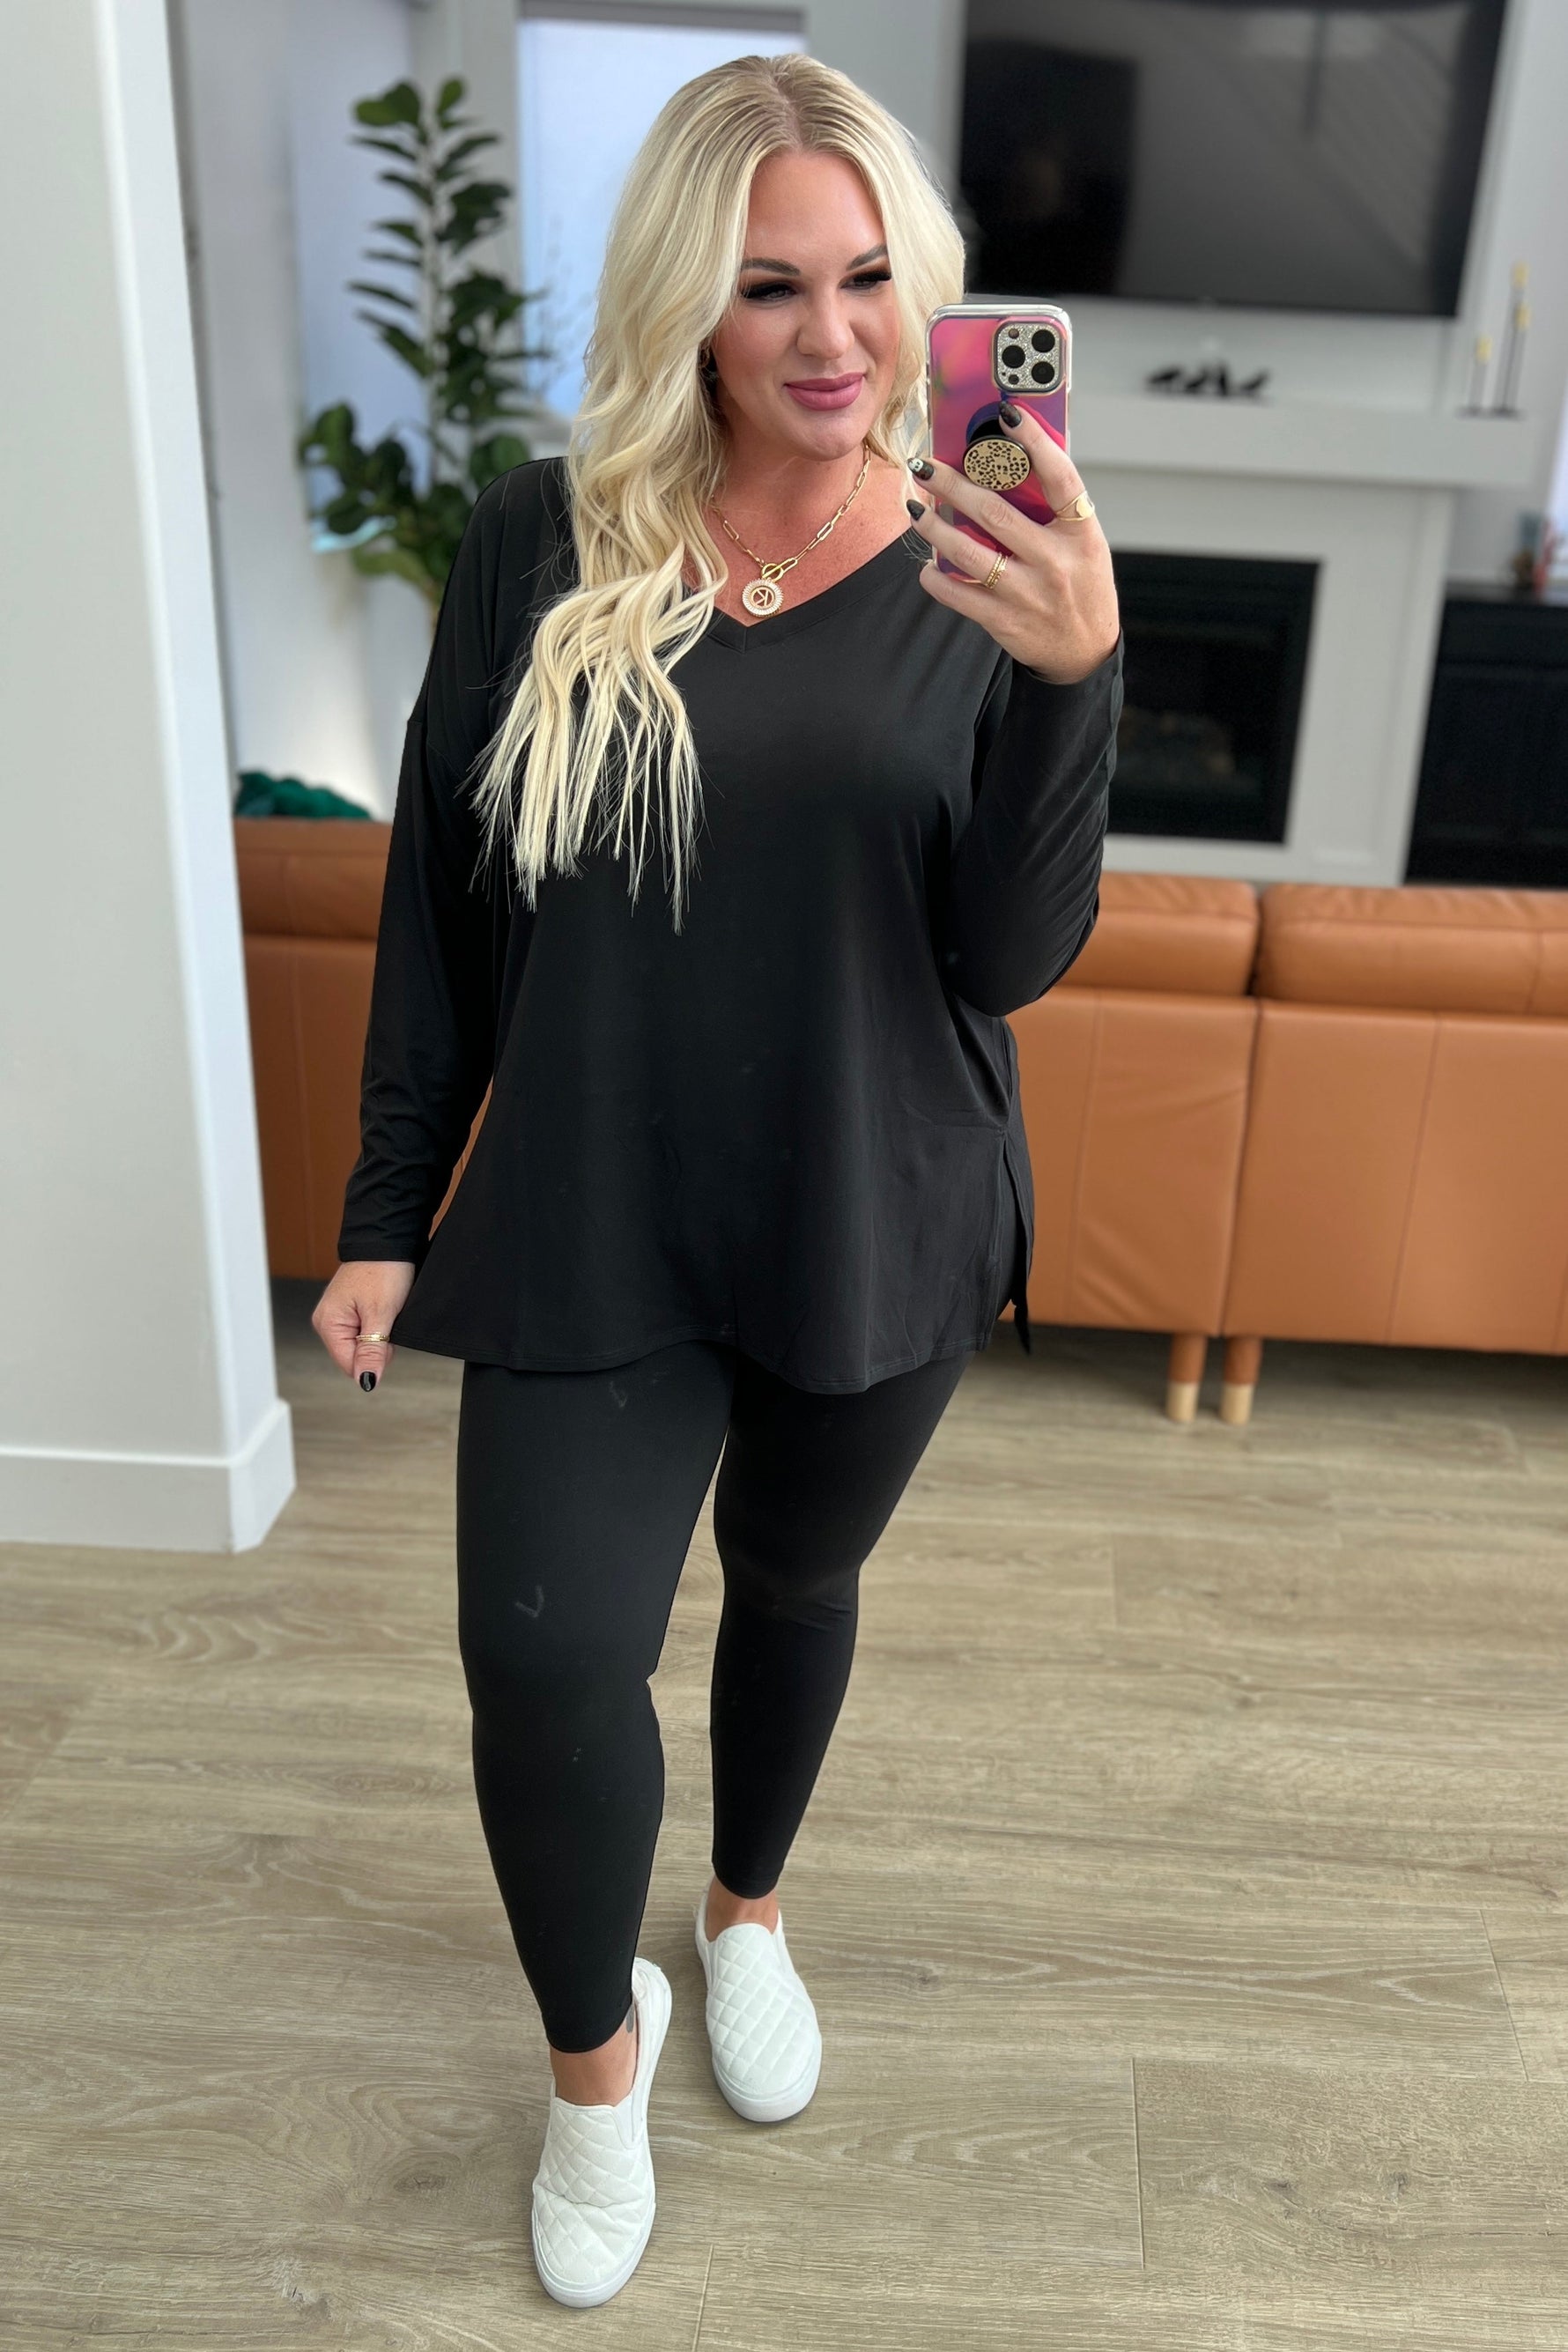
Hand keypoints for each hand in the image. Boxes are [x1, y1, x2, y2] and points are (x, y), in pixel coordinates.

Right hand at [312, 1260, 415, 1391]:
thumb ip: (372, 1351)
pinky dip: (377, 1325)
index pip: (350, 1365)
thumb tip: (366, 1381)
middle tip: (387, 1319)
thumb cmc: (383, 1270)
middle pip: (354, 1356)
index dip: (374, 1358)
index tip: (387, 1336)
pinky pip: (363, 1331)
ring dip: (378, 1335)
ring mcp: (337, 1315)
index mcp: (328, 1324)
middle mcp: (327, 1321)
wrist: (387, 1240)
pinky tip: (383, 1308)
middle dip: (376, 1346)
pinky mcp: (349, 1310)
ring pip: (361, 1344)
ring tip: (385, 1310)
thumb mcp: (381, 1314)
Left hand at [905, 405, 1118, 684]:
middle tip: (925, 465)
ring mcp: (1028, 594)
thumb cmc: (1080, 585)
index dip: (1034, 441)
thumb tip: (1006, 466)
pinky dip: (935, 578)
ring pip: (968, 553)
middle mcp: (1055, 562)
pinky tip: (926, 563)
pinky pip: (958, 595)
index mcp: (1081, 533)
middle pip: (995, 513)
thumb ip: (1054, 511)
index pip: (1060, 476)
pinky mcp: (1004, 621)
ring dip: (933, 527)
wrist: (1084, 651)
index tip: (1006, 412)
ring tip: (916, 508)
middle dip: (952, 484)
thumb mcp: (1084, 544)